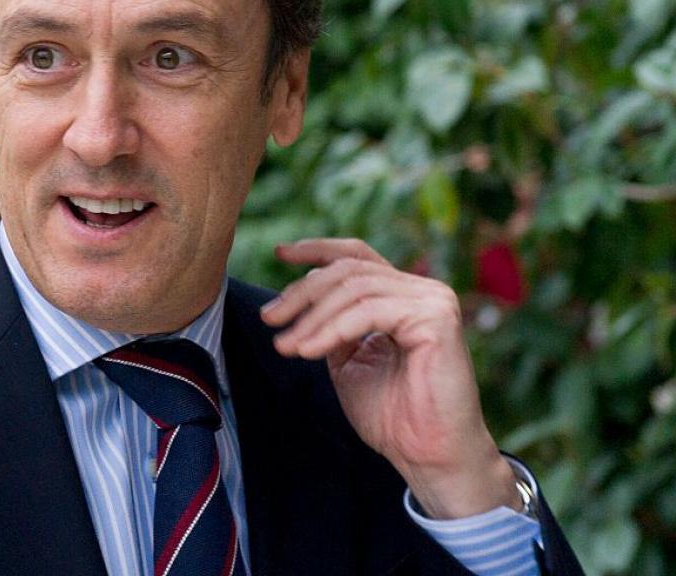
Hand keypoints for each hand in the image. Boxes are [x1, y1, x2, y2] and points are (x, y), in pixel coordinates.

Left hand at [260, 238, 519, 518]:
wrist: (427, 456)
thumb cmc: (393, 417)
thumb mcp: (349, 361)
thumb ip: (331, 326)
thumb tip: (299, 301)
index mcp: (402, 297)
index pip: (357, 257)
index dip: (317, 250)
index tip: (279, 254)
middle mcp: (421, 291)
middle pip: (348, 270)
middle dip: (301, 292)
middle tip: (269, 318)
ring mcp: (432, 301)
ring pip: (354, 288)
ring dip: (312, 317)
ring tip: (286, 345)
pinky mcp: (436, 318)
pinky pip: (369, 312)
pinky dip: (332, 329)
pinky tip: (309, 350)